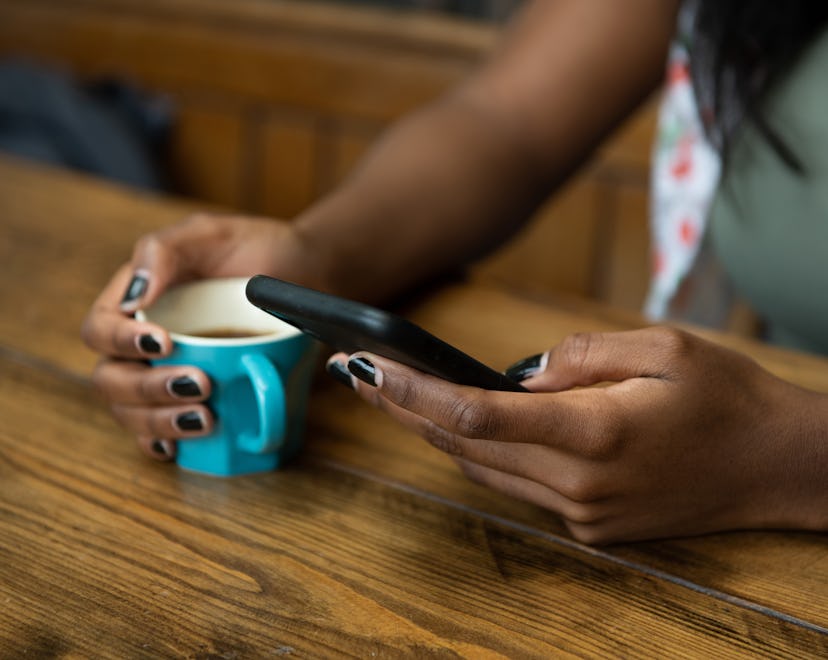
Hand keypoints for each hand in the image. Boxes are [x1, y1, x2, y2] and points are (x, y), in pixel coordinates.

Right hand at [81, 213, 324, 460]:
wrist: (305, 272)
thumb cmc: (255, 248)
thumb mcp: (210, 234)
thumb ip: (164, 252)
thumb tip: (133, 298)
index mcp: (136, 301)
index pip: (100, 330)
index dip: (121, 343)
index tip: (164, 343)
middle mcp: (143, 343)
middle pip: (111, 380)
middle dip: (148, 389)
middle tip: (200, 383)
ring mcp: (166, 374)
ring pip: (133, 413)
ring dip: (160, 422)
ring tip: (205, 418)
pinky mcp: (194, 398)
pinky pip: (161, 432)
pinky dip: (164, 442)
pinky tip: (180, 446)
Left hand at [329, 327, 827, 542]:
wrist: (780, 467)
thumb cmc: (728, 397)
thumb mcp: (663, 345)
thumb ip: (581, 355)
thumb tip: (521, 373)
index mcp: (596, 434)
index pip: (477, 416)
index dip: (415, 394)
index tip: (370, 368)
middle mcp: (580, 486)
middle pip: (465, 446)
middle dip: (406, 410)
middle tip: (359, 373)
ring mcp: (583, 514)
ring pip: (484, 469)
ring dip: (435, 433)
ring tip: (392, 393)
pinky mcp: (591, 527)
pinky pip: (518, 484)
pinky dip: (483, 452)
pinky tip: (459, 426)